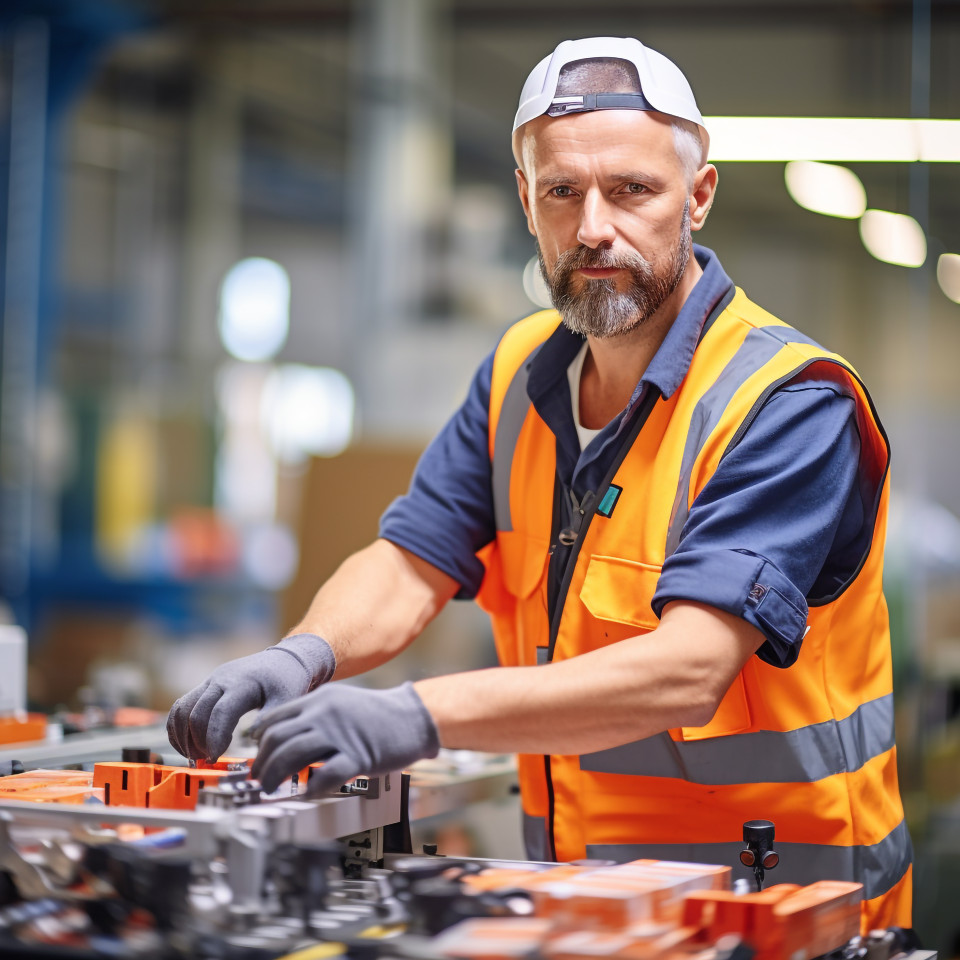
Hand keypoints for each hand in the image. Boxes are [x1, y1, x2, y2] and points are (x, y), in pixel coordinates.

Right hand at [166, 633, 335, 760]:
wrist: (281, 660)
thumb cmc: (285, 681)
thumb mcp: (287, 698)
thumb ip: (270, 719)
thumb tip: (252, 740)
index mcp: (242, 684)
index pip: (220, 712)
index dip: (215, 738)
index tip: (215, 758)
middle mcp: (220, 680)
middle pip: (196, 713)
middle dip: (198, 742)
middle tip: (208, 761)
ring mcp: (209, 682)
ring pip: (182, 709)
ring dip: (183, 736)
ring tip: (196, 756)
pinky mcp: (204, 686)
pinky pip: (181, 706)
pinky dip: (178, 728)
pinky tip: (189, 746)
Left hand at [250, 682, 439, 793]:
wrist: (413, 716)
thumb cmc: (377, 714)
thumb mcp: (340, 701)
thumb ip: (314, 714)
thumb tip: (285, 735)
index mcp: (319, 699)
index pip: (276, 719)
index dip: (259, 741)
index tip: (254, 756)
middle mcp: (325, 714)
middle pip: (278, 738)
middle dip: (262, 762)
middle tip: (258, 778)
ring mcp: (340, 735)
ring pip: (293, 755)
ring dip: (276, 776)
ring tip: (271, 789)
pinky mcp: (358, 756)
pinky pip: (325, 775)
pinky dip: (311, 788)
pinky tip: (307, 794)